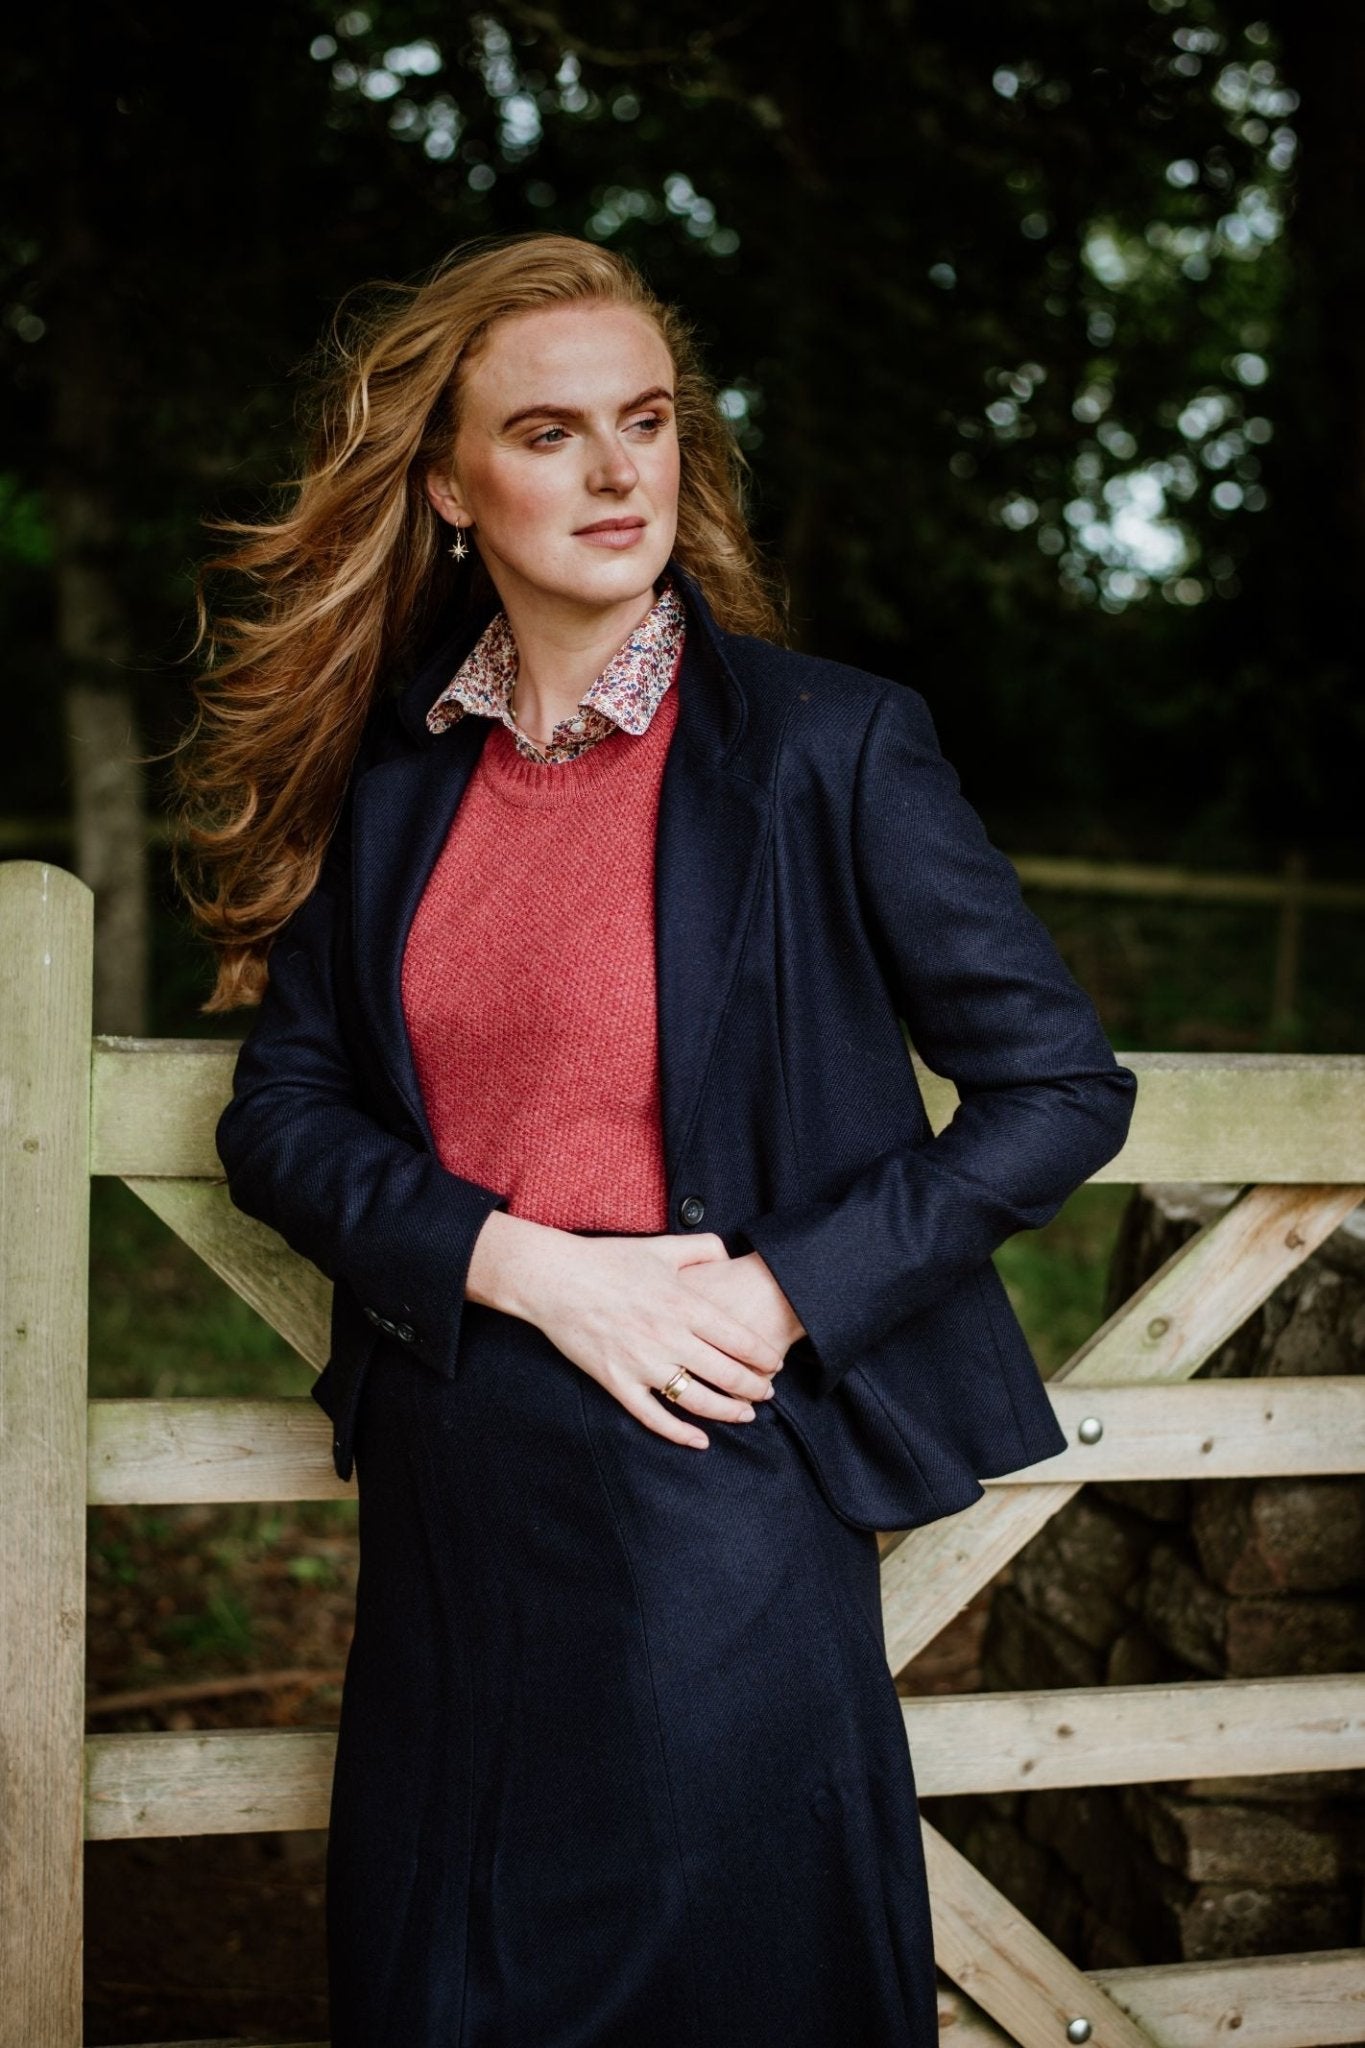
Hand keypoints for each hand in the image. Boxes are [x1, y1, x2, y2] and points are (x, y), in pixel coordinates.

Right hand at [466, 1215, 786, 1448]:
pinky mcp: (617, 1382)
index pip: (740, 1339)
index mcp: (683, 1304)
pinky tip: (700, 1440)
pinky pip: (653, 1416)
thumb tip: (730, 1254)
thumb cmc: (608, 1260)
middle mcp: (668, 1337)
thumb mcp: (661, 1246)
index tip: (776, 1363)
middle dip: (756, 1387)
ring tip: (747, 1414)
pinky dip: (680, 1433)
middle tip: (769, 1392)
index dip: (765, 1357)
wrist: (554, 1279)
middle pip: (728, 1374)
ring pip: (698, 1400)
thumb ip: (702, 1247)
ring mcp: (642, 1364)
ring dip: (729, 1411)